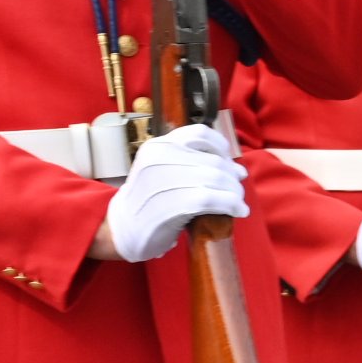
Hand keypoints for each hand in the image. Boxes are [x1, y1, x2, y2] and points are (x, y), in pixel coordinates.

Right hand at [104, 121, 245, 263]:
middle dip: (232, 176)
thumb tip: (237, 168)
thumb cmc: (149, 200)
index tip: (228, 162)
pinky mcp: (170, 204)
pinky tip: (239, 211)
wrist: (122, 228)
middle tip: (237, 188)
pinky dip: (232, 204)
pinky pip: (212, 199)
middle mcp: (159, 157)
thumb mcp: (163, 170)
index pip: (200, 134)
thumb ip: (192, 162)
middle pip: (214, 161)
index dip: (221, 148)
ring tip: (237, 202)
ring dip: (235, 192)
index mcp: (158, 145)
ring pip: (216, 179)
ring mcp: (163, 180)